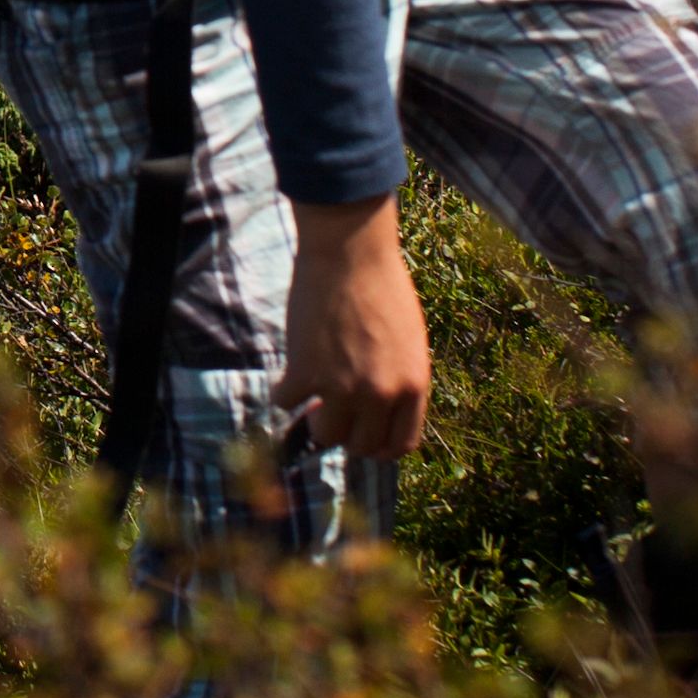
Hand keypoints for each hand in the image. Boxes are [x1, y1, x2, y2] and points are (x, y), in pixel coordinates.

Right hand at [278, 198, 433, 461]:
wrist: (351, 250)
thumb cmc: (382, 284)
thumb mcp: (409, 339)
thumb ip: (399, 377)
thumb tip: (378, 407)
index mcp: (414, 384)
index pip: (401, 444)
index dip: (379, 444)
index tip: (363, 431)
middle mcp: (382, 394)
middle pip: (362, 447)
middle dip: (346, 434)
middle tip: (332, 412)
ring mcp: (343, 387)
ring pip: (325, 436)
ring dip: (316, 421)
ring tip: (311, 397)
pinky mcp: (305, 373)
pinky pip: (286, 403)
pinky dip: (283, 392)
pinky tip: (287, 375)